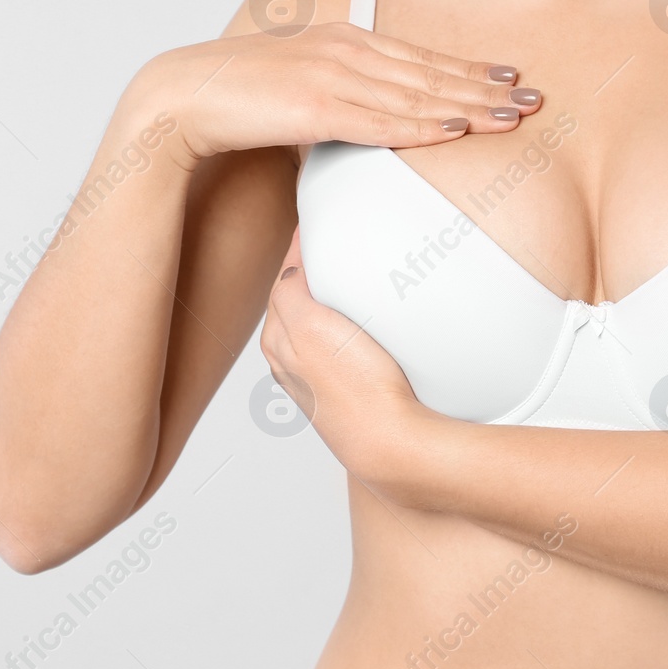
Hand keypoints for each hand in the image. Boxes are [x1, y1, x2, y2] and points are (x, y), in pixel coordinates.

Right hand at [135, 22, 542, 164]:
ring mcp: (334, 77)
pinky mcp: (317, 108)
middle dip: (488, 87)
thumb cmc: (241, 97)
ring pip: (417, 97)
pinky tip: (458, 132)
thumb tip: (370, 119)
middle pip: (432, 73)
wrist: (184, 97)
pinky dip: (424, 127)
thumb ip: (342, 97)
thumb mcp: (302, 88)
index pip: (422, 56)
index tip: (512, 76)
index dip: (470, 68)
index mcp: (345, 39)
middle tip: (535, 98)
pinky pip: (383, 122)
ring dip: (470, 108)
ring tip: (514, 117)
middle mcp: (347, 50)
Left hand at [259, 227, 441, 491]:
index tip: (312, 227)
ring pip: (313, 326)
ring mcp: (316, 378)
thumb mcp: (310, 326)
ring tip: (343, 277)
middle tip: (328, 245)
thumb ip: (291, 293)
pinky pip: (335, 346)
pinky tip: (359, 324)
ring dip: (323, 301)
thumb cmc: (356, 390)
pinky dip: (341, 326)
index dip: (296, 252)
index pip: (282, 282)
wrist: (390, 442)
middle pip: (293, 303)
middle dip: (305, 274)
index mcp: (277, 340)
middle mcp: (289, 362)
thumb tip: (288, 268)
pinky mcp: (343, 389)